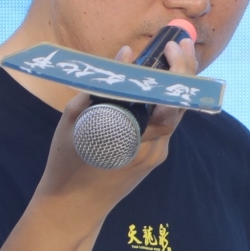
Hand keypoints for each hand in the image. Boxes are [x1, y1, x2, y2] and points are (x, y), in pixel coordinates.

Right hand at [29, 34, 197, 225]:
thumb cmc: (67, 160)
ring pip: (173, 115)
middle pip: (177, 105)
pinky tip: (157, 83)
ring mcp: (155, 156)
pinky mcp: (153, 159)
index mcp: (129, 135)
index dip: (173, 71)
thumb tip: (126, 55)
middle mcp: (150, 148)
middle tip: (180, 43)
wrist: (73, 207)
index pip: (164, 100)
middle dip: (182, 72)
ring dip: (175, 85)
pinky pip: (163, 125)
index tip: (169, 47)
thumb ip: (104, 86)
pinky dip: (163, 102)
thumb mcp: (76, 118)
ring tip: (173, 55)